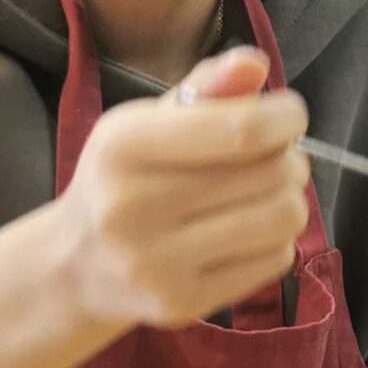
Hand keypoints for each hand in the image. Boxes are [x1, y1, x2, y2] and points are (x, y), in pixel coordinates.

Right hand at [49, 47, 310, 335]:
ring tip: (265, 192)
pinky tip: (246, 231)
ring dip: (290, 198)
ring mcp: (155, 264)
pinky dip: (277, 239)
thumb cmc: (125, 178)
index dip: (286, 118)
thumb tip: (255, 64)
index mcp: (124, 147)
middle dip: (289, 158)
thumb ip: (206, 88)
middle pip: (271, 173)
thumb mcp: (149, 121)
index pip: (242, 130)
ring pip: (282, 218)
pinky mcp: (180, 303)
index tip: (290, 116)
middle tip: (275, 158)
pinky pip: (276, 260)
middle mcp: (132, 208)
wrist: (77, 265)